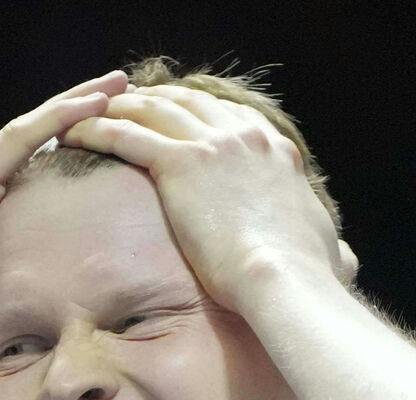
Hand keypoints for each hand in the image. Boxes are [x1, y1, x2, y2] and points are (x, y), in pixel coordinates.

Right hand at [0, 70, 128, 399]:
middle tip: (118, 90)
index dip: (66, 142)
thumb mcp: (3, 312)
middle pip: (28, 138)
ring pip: (27, 130)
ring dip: (73, 104)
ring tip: (115, 86)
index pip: (25, 166)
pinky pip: (18, 142)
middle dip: (75, 111)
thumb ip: (25, 300)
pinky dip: (57, 119)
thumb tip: (63, 328)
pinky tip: (93, 105)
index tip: (108, 129)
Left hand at [59, 85, 355, 313]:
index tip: (175, 117)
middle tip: (122, 106)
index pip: (229, 116)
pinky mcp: (180, 164)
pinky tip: (71, 134)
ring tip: (87, 114)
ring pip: (152, 110)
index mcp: (276, 152)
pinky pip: (126, 134)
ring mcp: (213, 145)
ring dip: (116, 108)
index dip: (196, 114)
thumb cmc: (305, 280)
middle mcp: (245, 137)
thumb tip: (344, 259)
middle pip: (188, 102)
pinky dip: (96, 129)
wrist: (285, 283)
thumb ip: (328, 246)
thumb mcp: (327, 251)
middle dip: (152, 100)